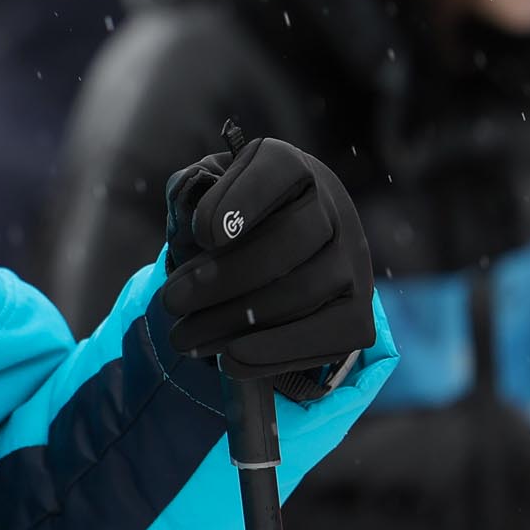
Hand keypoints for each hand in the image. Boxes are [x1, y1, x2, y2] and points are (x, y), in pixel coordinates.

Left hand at [162, 136, 374, 395]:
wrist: (272, 260)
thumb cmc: (226, 221)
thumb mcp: (203, 194)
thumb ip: (191, 191)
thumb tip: (193, 214)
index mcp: (291, 169)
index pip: (278, 170)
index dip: (242, 201)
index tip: (203, 233)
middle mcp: (334, 211)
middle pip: (288, 242)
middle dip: (222, 277)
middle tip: (170, 302)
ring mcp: (354, 265)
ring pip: (302, 293)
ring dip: (234, 321)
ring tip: (183, 337)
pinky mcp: (359, 314)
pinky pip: (327, 338)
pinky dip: (275, 353)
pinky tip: (229, 360)